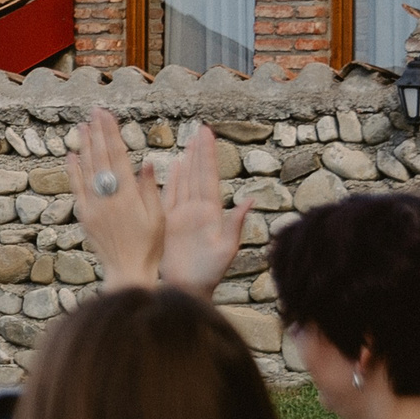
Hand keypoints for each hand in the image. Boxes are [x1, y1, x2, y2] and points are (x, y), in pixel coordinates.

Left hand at [67, 108, 164, 290]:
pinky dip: (73, 171)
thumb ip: (149, 189)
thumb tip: (146, 163)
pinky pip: (77, 189)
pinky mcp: (84, 217)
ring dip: (85, 146)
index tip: (107, 115)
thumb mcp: (158, 217)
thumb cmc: (150, 246)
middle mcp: (107, 198)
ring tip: (82, 126)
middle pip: (100, 158)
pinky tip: (72, 156)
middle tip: (93, 112)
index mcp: (128, 195)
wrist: (127, 272)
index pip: (118, 156)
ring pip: (86, 170)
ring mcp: (93, 207)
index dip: (111, 133)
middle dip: (97, 133)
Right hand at [155, 122, 254, 298]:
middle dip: (199, 152)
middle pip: (198, 175)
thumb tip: (250, 200)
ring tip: (189, 143)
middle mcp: (197, 211)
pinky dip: (171, 181)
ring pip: (185, 182)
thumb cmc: (209, 274)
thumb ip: (236, 224)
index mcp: (211, 213)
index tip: (208, 135)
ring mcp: (183, 216)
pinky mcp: (169, 224)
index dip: (208, 155)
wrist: (189, 289)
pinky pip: (168, 197)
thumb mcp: (226, 250)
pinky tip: (172, 167)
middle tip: (201, 129)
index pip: (209, 177)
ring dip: (187, 162)